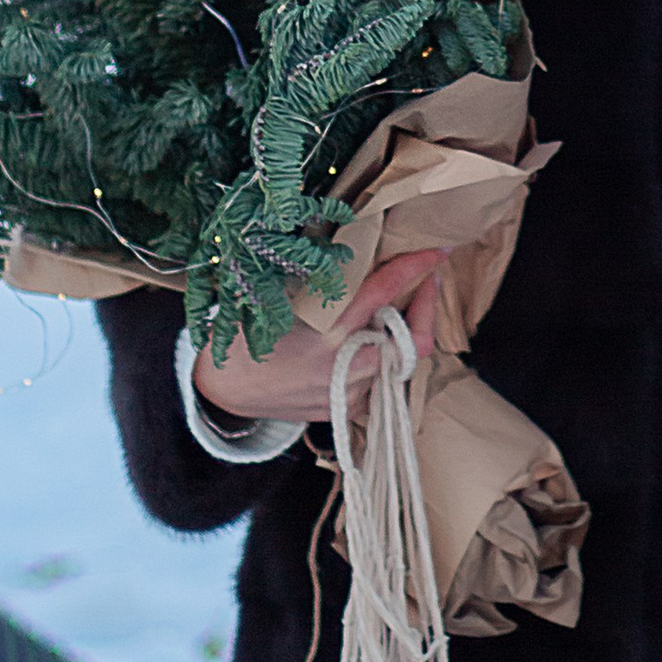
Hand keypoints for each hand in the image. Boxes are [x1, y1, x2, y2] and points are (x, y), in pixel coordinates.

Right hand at [194, 249, 445, 425]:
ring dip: (405, 332)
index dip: (412, 268)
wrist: (226, 392)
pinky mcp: (348, 410)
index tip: (435, 250)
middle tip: (426, 281)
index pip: (382, 295)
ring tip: (401, 305)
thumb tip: (364, 252)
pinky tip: (374, 338)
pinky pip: (383, 381)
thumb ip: (325, 285)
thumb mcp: (280, 300)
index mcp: (325, 336)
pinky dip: (384, 356)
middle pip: (413, 344)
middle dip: (427, 310)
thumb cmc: (249, 339)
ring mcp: (349, 395)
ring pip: (401, 363)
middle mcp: (344, 369)